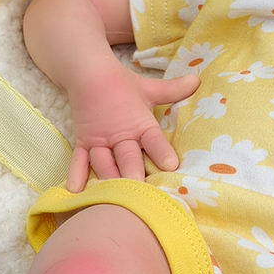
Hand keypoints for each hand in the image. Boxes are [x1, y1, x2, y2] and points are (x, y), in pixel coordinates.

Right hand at [66, 66, 198, 190]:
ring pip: (103, 162)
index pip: (153, 139)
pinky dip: (76, 174)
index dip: (161, 151)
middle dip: (133, 173)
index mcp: (140, 123)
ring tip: (114, 199)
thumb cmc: (124, 85)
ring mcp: (100, 140)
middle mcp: (120, 134)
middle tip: (139, 190)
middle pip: (127, 156)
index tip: (170, 165)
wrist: (89, 74)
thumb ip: (174, 90)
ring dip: (108, 178)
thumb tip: (197, 80)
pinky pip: (78, 160)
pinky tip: (76, 191)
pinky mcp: (83, 142)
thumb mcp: (150, 89)